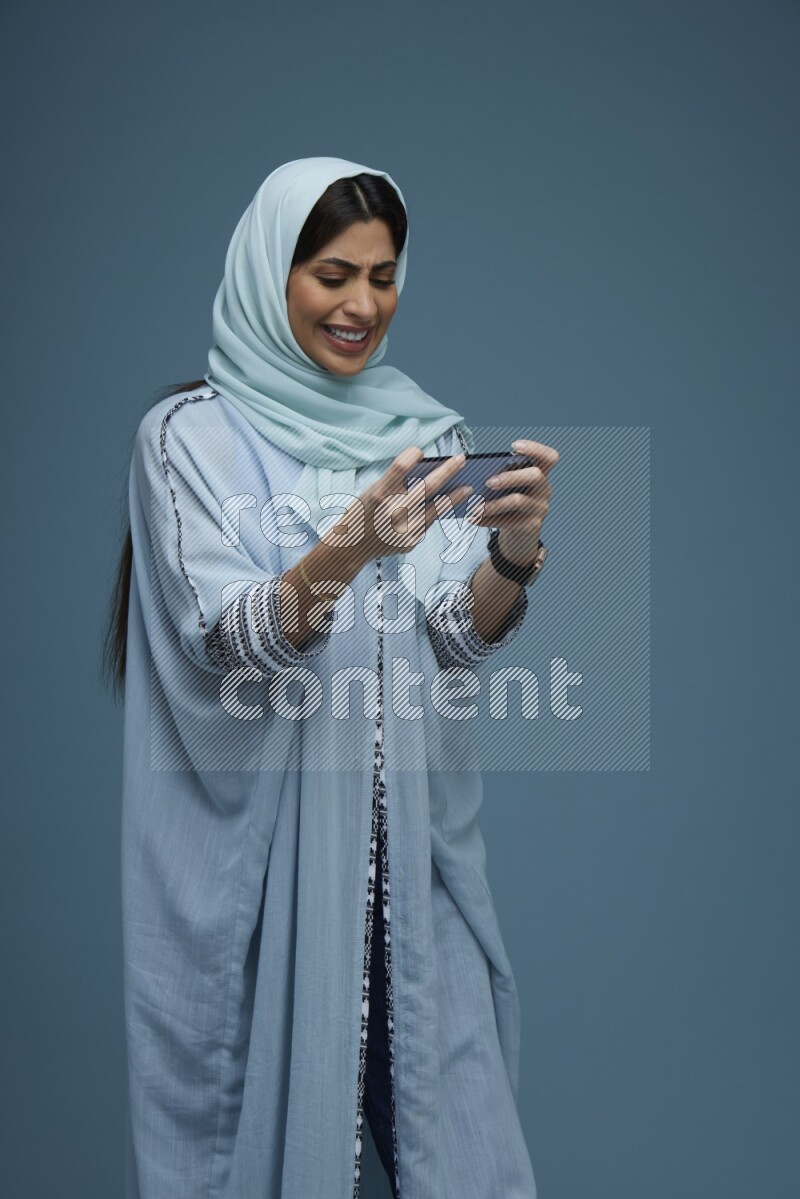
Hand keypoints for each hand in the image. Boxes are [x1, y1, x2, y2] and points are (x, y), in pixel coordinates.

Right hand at [321, 444, 472, 564]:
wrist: (353, 546)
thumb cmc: (364, 512)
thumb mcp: (372, 491)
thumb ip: (395, 482)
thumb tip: (427, 469)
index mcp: (379, 494)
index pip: (400, 466)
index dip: (411, 455)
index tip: (420, 451)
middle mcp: (393, 511)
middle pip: (427, 486)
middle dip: (448, 471)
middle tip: (462, 459)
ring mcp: (404, 529)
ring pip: (436, 508)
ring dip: (455, 496)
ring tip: (467, 487)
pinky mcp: (411, 542)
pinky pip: (428, 523)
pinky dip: (438, 513)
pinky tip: (448, 506)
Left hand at [466, 438, 559, 565]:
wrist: (519, 536)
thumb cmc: (510, 505)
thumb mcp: (510, 488)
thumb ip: (501, 477)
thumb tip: (475, 473)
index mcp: (540, 474)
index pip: (549, 457)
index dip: (535, 448)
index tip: (514, 446)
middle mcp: (544, 489)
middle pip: (535, 475)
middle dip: (510, 476)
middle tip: (488, 482)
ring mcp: (540, 508)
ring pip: (518, 501)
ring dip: (493, 503)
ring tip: (474, 506)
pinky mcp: (532, 526)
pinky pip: (508, 521)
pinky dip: (487, 519)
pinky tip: (473, 518)